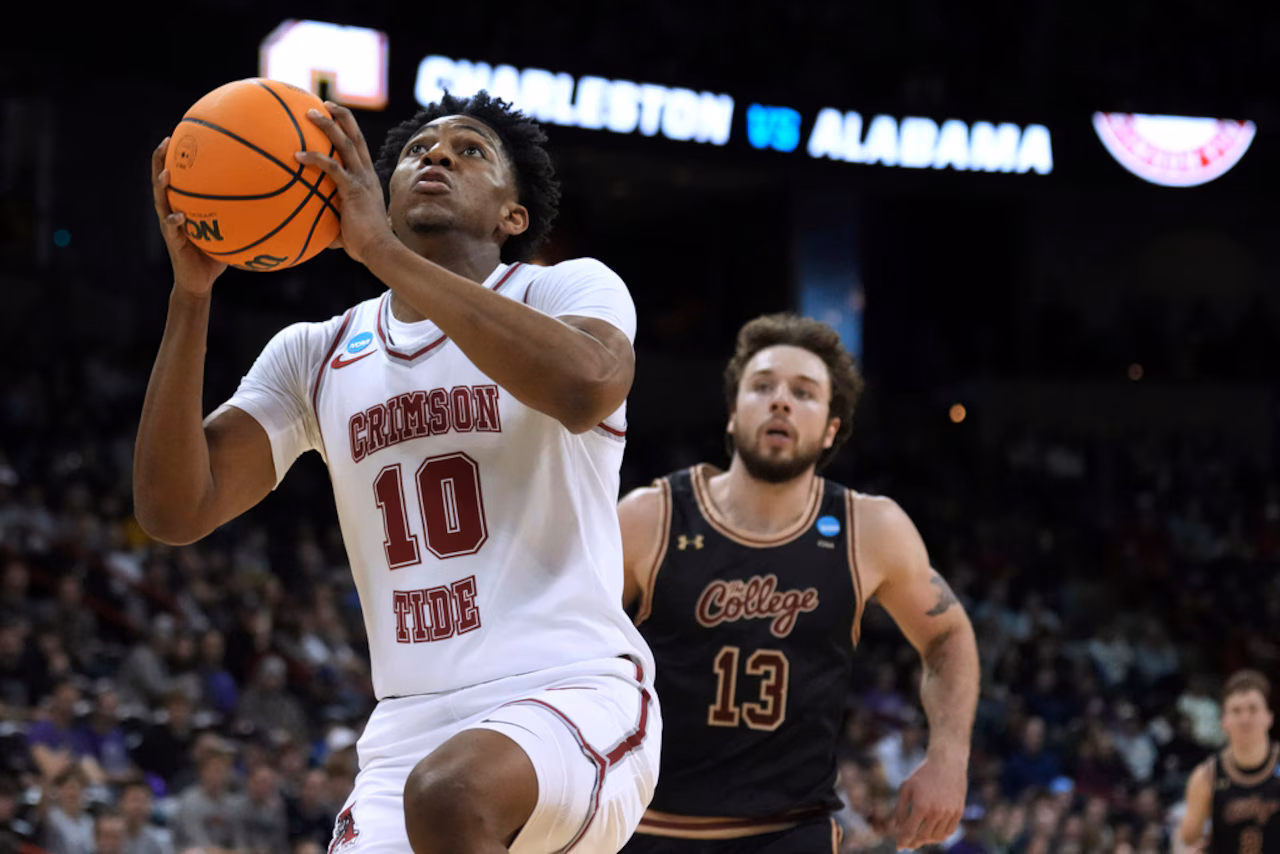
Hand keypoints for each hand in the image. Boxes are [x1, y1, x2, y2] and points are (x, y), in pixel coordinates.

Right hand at [151, 138, 227, 295]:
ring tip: (166, 173)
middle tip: (166, 141)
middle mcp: (172, 210)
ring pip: (160, 200)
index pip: (179, 176)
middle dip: (161, 160)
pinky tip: (178, 215)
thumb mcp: (230, 231)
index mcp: (184, 205)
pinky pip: (170, 228)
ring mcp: (169, 225)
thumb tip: (270, 200)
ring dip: (161, 186)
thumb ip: (242, 215)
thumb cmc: (216, 255)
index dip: (177, 156)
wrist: (199, 281)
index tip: (181, 133)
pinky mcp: (172, 242)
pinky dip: (174, 220)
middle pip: (162, 180)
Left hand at [297, 102, 394, 265]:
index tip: (335, 118)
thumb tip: (312, 232)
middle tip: (325, 104)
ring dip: (328, 126)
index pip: (359, 149)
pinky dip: (315, 158)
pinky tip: (297, 155)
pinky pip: (332, 168)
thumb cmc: (364, 246)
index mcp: (368, 180)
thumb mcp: (346, 229)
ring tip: (310, 113)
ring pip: (345, 143)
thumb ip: (331, 224)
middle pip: (356, 137)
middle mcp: (367, 175)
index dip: (349, 131)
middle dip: (341, 117)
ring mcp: (361, 180)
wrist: (379, 250)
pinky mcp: (353, 189)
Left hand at [891, 751, 966, 849]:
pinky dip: (940, 836)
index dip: (903, 840)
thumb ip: (900, 809)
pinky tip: (932, 835)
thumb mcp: (906, 788)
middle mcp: (936, 811)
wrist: (947, 762)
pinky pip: (949, 831)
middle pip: (923, 837)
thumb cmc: (923, 774)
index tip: (899, 847)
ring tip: (919, 839)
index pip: (910, 831)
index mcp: (921, 805)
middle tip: (908, 845)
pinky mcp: (958, 812)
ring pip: (937, 837)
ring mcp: (949, 813)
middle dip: (914, 843)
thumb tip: (896, 828)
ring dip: (927, 840)